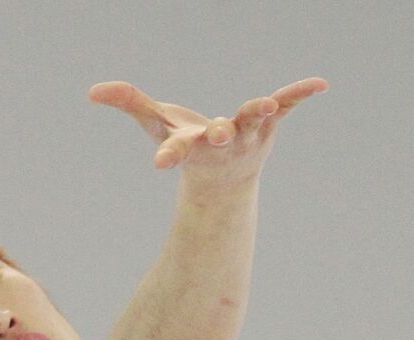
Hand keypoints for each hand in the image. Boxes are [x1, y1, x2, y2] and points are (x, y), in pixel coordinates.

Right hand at [88, 77, 328, 188]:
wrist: (227, 180)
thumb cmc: (189, 147)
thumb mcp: (158, 125)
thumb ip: (129, 103)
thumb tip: (93, 91)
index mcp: (193, 147)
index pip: (178, 149)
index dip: (169, 154)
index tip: (159, 165)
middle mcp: (220, 142)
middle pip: (217, 136)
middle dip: (218, 133)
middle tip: (217, 133)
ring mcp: (247, 133)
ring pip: (252, 120)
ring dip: (258, 111)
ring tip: (263, 104)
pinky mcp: (268, 123)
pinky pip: (285, 106)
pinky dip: (300, 94)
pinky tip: (320, 84)